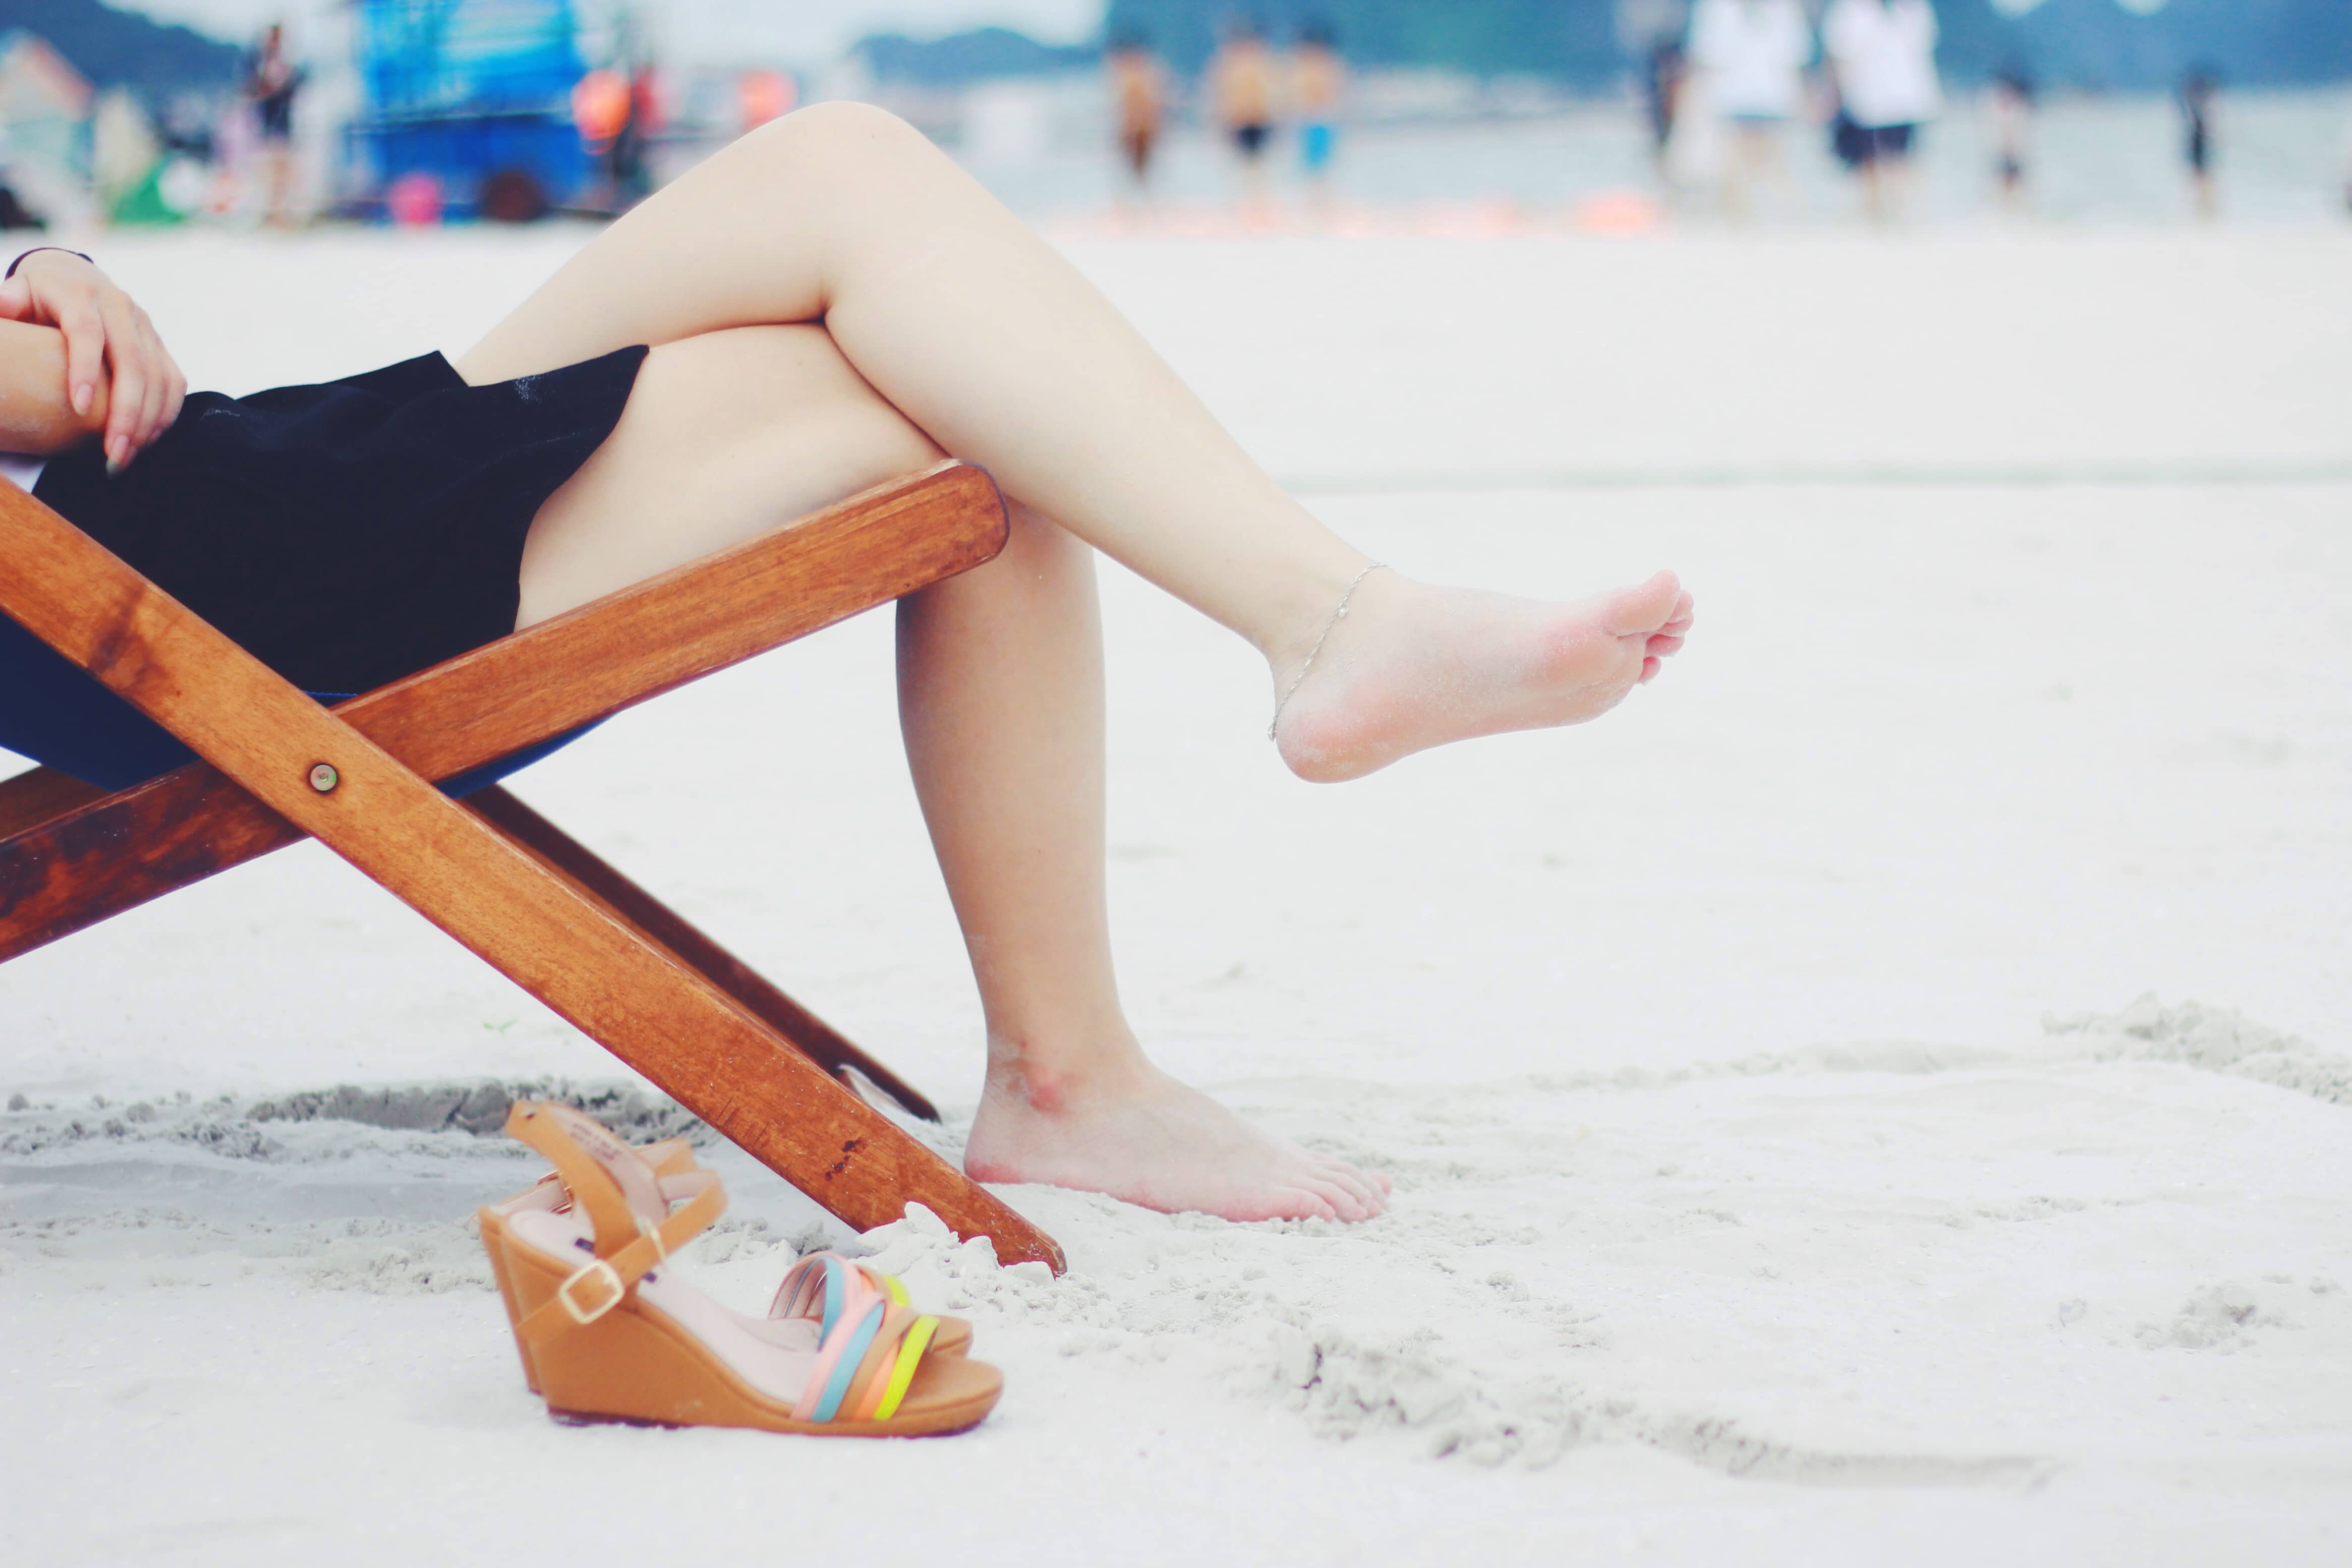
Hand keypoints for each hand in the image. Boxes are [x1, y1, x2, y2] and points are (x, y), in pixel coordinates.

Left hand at [0, 250, 186, 470]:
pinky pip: (173, 381)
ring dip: (147, 422)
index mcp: (79, 294)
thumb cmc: (39, 297)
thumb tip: (1, 309)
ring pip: (158, 377)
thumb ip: (8, 301)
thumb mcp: (18, 293)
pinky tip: (146, 440)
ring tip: (125, 456)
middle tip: (113, 453)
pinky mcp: (161, 344)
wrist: (76, 277)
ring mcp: (146, 326)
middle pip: (132, 362)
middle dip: (125, 413)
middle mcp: (119, 307)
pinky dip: (165, 414)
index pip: (87, 331)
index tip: (79, 408)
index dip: (85, 369)